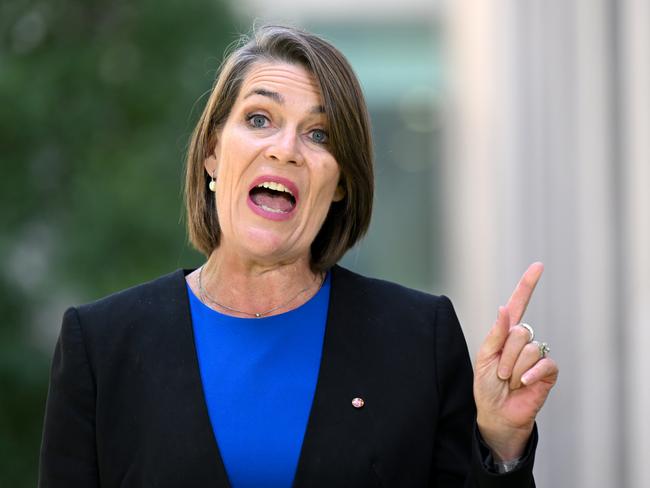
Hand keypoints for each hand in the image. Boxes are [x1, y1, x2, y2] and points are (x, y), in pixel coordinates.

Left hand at [473, 262, 558, 460]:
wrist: (496, 413)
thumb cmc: (486, 385)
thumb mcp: (484, 357)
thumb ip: (495, 333)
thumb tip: (503, 308)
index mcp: (506, 332)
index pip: (518, 304)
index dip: (527, 285)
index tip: (538, 266)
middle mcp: (523, 340)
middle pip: (520, 331)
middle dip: (505, 355)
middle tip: (499, 372)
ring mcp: (537, 355)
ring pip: (529, 348)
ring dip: (513, 368)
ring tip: (509, 381)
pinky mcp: (548, 371)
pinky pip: (544, 363)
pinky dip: (530, 374)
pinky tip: (522, 385)